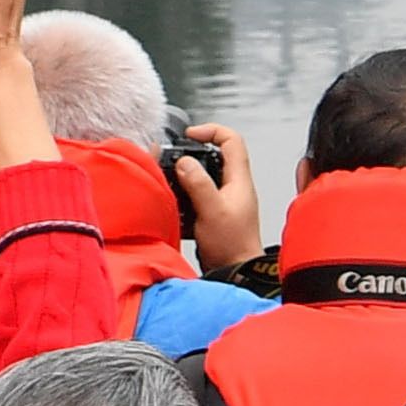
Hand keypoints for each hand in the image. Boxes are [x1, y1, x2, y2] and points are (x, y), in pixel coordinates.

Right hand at [182, 120, 264, 273]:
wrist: (235, 274)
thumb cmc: (231, 247)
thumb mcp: (212, 211)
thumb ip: (198, 184)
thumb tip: (185, 161)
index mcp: (238, 180)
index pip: (231, 140)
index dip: (211, 130)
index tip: (190, 135)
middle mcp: (233, 187)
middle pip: (214, 156)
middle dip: (190, 154)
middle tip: (170, 158)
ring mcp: (223, 201)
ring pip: (202, 177)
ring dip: (183, 176)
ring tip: (167, 179)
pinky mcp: (212, 215)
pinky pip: (195, 197)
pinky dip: (182, 196)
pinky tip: (171, 203)